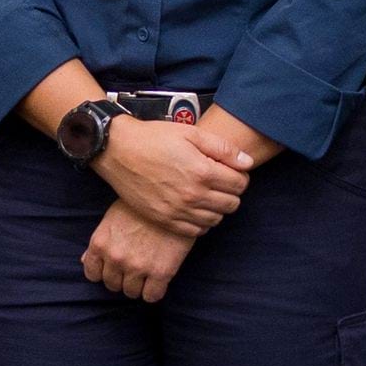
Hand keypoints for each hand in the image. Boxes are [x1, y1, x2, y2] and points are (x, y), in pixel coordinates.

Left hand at [81, 204, 197, 301]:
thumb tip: (85, 260)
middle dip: (122, 278)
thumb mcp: (114, 216)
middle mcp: (115, 257)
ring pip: (131, 292)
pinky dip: (154, 291)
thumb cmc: (142, 205)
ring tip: (148, 271)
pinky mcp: (160, 272)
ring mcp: (137, 266)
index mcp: (100, 243)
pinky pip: (151, 296)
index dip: (104, 271)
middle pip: (112, 284)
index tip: (115, 267)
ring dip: (139, 285)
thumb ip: (100, 241)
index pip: (93, 274)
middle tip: (135, 266)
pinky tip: (159, 279)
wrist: (175, 199)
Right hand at [102, 114, 248, 237]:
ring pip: (216, 220)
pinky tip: (195, 207)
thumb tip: (248, 162)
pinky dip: (201, 222)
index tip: (231, 171)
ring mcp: (177, 211)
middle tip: (220, 182)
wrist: (118, 150)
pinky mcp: (164, 220)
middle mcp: (192, 196)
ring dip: (217, 208)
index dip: (240, 176)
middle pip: (231, 204)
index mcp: (202, 172)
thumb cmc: (154, 138)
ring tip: (207, 193)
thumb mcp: (191, 133)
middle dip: (231, 192)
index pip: (240, 184)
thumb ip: (223, 148)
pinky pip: (195, 231)